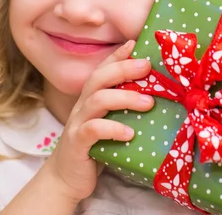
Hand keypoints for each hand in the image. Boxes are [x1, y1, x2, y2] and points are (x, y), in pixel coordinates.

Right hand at [44, 40, 154, 201]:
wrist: (66, 178)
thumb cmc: (94, 149)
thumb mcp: (108, 124)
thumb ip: (122, 109)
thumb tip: (154, 97)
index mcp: (90, 99)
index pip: (101, 70)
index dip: (116, 55)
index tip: (135, 43)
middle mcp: (82, 106)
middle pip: (99, 78)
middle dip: (123, 68)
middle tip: (147, 67)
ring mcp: (78, 123)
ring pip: (97, 100)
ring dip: (125, 98)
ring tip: (149, 103)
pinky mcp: (77, 143)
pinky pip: (93, 130)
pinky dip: (112, 128)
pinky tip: (129, 132)